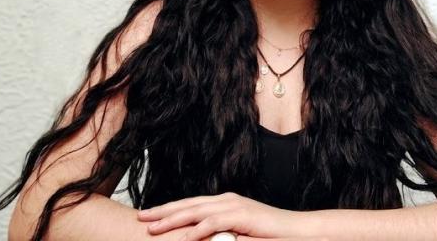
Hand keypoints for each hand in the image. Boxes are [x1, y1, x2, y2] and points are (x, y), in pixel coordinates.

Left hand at [137, 192, 307, 240]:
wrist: (295, 230)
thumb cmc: (268, 234)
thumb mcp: (239, 233)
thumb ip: (220, 235)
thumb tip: (198, 239)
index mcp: (224, 202)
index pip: (191, 204)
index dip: (168, 209)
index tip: (148, 215)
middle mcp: (226, 200)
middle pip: (188, 204)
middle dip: (163, 211)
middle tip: (141, 217)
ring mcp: (235, 206)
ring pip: (197, 211)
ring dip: (173, 220)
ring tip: (153, 228)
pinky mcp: (243, 216)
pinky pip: (215, 223)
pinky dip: (198, 230)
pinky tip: (184, 237)